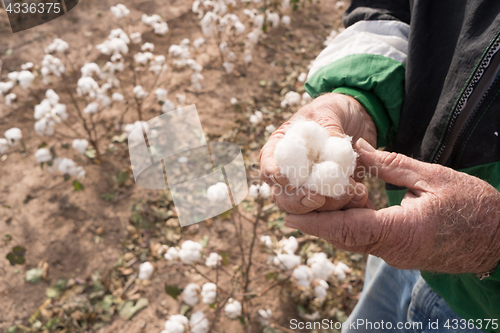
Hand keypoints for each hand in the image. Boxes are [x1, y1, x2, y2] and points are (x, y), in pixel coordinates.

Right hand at [259, 93, 376, 213]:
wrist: (361, 117)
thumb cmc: (336, 108)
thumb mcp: (330, 111)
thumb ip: (328, 130)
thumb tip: (331, 148)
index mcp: (282, 147)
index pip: (268, 165)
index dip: (273, 175)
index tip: (285, 180)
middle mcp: (292, 171)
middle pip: (283, 196)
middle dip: (298, 200)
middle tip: (317, 198)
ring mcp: (311, 185)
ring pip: (308, 209)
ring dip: (328, 206)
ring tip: (352, 193)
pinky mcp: (332, 193)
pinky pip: (335, 208)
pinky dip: (347, 206)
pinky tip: (361, 195)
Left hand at [284, 138, 499, 273]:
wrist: (497, 239)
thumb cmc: (473, 206)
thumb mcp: (433, 176)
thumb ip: (391, 165)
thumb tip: (356, 149)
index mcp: (401, 232)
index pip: (348, 229)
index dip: (316, 223)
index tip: (289, 217)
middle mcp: (393, 250)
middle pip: (343, 238)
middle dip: (314, 224)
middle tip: (288, 208)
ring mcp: (396, 255)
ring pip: (352, 241)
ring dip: (329, 226)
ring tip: (306, 207)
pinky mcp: (399, 253)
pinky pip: (365, 242)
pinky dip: (348, 227)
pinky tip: (339, 211)